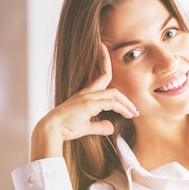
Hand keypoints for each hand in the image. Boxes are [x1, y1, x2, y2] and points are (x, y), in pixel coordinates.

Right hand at [31, 44, 139, 159]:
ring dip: (127, 103)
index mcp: (84, 95)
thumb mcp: (87, 127)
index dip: (107, 65)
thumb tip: (111, 127)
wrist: (52, 130)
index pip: (100, 76)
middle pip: (108, 79)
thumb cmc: (66, 128)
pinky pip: (111, 103)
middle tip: (136, 108)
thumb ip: (99, 126)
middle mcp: (86, 92)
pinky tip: (127, 115)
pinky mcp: (89, 104)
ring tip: (134, 113)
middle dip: (123, 91)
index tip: (114, 59)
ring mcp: (87, 97)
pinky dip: (121, 108)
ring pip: (114, 93)